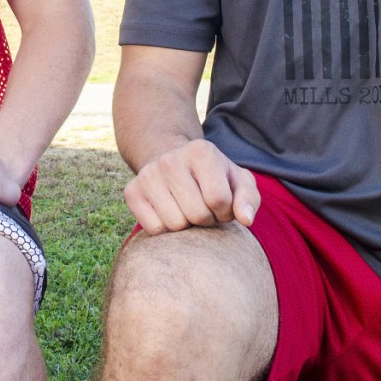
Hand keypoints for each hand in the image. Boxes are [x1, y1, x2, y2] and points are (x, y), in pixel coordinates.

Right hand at [124, 139, 259, 235]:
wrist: (173, 164)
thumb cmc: (213, 177)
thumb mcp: (238, 180)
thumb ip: (249, 198)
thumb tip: (246, 219)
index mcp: (201, 151)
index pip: (219, 200)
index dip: (226, 211)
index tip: (222, 205)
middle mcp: (170, 159)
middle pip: (197, 214)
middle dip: (207, 220)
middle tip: (204, 209)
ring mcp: (147, 174)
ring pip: (175, 224)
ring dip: (187, 226)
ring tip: (188, 210)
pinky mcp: (132, 192)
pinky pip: (154, 229)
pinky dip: (166, 229)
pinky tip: (170, 212)